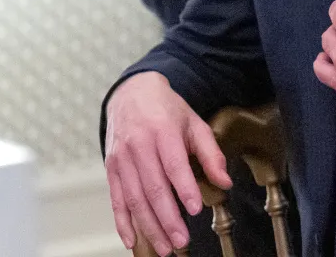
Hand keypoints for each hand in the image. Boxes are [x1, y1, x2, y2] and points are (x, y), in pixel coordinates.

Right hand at [104, 72, 231, 255]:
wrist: (132, 93)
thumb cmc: (166, 110)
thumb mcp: (194, 124)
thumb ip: (210, 153)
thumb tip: (224, 182)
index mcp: (162, 131)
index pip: (173, 164)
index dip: (183, 188)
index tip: (195, 209)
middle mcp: (138, 145)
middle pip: (153, 187)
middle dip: (167, 218)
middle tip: (181, 241)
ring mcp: (122, 158)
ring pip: (134, 198)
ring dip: (149, 226)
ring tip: (164, 247)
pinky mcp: (111, 168)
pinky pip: (116, 199)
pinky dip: (122, 222)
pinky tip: (132, 240)